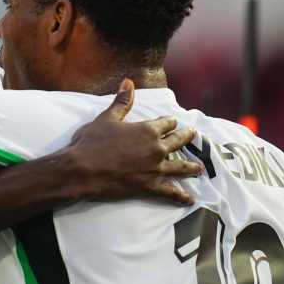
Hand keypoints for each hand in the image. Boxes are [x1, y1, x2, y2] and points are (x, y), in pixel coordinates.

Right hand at [62, 79, 201, 204]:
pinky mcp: (150, 187)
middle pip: (177, 142)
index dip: (169, 122)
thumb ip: (122, 102)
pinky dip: (182, 197)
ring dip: (191, 167)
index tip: (172, 122)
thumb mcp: (106, 118)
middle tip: (193, 136)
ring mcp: (156, 169)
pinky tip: (190, 200)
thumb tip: (128, 82)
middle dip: (186, 138)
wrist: (83, 170)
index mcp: (147, 130)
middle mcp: (157, 149)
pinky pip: (171, 193)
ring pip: (180, 167)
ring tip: (199, 168)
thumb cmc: (92, 142)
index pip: (166, 123)